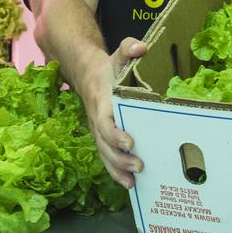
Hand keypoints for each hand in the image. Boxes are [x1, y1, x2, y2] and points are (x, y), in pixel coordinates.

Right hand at [85, 37, 148, 187]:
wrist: (90, 77)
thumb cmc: (110, 68)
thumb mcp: (119, 54)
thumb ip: (129, 48)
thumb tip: (141, 47)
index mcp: (102, 102)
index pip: (105, 121)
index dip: (115, 133)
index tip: (129, 142)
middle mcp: (97, 120)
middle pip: (105, 144)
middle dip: (120, 158)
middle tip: (139, 165)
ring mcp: (99, 133)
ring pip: (104, 155)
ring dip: (118, 169)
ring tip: (133, 181)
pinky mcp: (103, 140)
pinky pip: (106, 159)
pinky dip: (116, 173)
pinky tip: (130, 185)